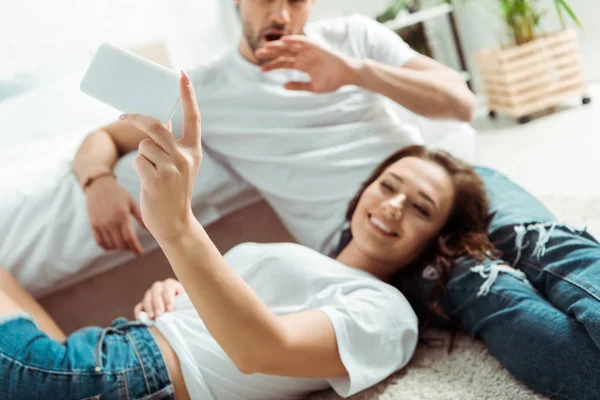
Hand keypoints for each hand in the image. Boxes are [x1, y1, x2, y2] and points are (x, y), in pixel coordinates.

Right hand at [85, 177, 145, 254]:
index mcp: (122, 215)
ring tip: (125, 245)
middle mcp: (110, 221)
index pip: (129, 238)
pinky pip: (100, 242)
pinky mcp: (93, 225)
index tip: (140, 253)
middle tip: (133, 247)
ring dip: (119, 248)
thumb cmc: (119, 193)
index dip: (136, 248)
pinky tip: (114, 245)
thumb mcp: (132, 202)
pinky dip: (107, 247)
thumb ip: (140, 217)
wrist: (99, 186)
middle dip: (128, 248)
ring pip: (110, 245)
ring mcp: (100, 224)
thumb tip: (149, 231)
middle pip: (120, 244)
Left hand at [124, 71, 201, 242]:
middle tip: (124, 115)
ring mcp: (172, 169)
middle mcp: (186, 157)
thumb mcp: (180, 166)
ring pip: (144, 145)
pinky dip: (140, 169)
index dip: (187, 95)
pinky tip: (149, 182)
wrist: (175, 223)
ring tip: (152, 172)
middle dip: (138, 119)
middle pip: (156, 127)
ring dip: (143, 155)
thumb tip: (154, 121)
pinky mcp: (156, 180)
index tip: (182, 75)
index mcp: (194, 151)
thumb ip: (171, 145)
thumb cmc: (173, 191)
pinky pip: (139, 161)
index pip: (193, 117)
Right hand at [133, 278, 183, 318]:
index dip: (168, 296)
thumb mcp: (189, 306)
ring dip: (149, 307)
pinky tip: (141, 319)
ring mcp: (152, 296)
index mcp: (174, 286)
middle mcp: (162, 288)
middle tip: (160, 314)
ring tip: (152, 317)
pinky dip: (139, 312)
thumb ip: (187, 305)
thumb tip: (188, 307)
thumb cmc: (188, 311)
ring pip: (147, 296)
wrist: (182, 318)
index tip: (170, 309)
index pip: (169, 285)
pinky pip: (139, 307)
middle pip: (156, 288)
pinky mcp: (144, 306)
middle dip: (157, 302)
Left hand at [257, 36, 361, 92]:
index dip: (272, 65)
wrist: (347, 75)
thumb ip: (298, 86)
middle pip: (283, 52)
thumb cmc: (332, 81)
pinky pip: (302, 41)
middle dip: (270, 53)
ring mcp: (309, 50)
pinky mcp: (316, 46)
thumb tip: (283, 85)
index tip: (260, 69)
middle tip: (257, 53)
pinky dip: (293, 40)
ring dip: (278, 46)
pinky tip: (283, 41)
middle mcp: (303, 56)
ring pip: (290, 46)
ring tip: (266, 47)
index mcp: (302, 64)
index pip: (283, 63)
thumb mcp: (312, 87)